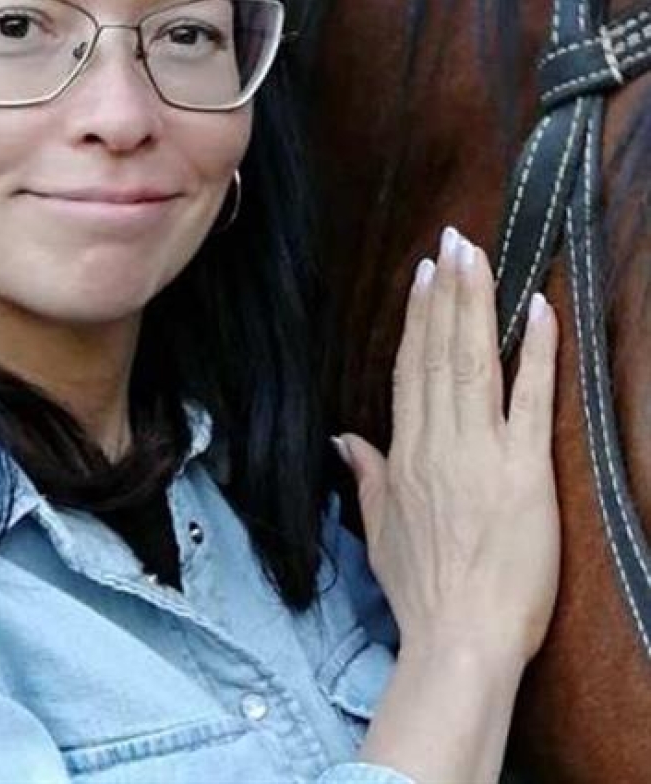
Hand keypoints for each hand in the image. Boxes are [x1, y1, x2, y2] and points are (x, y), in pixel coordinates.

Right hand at [335, 225, 560, 668]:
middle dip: (447, 293)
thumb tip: (344, 439)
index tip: (424, 275)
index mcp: (407, 454)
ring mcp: (481, 453)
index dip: (418, 318)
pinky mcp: (524, 472)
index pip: (410, 370)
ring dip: (475, 305)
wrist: (462, 639)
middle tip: (452, 242)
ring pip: (473, 363)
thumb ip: (368, 476)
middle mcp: (439, 442)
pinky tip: (537, 311)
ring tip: (476, 257)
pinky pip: (530, 402)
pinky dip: (534, 354)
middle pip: (439, 353)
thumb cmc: (422, 591)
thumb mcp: (381, 530)